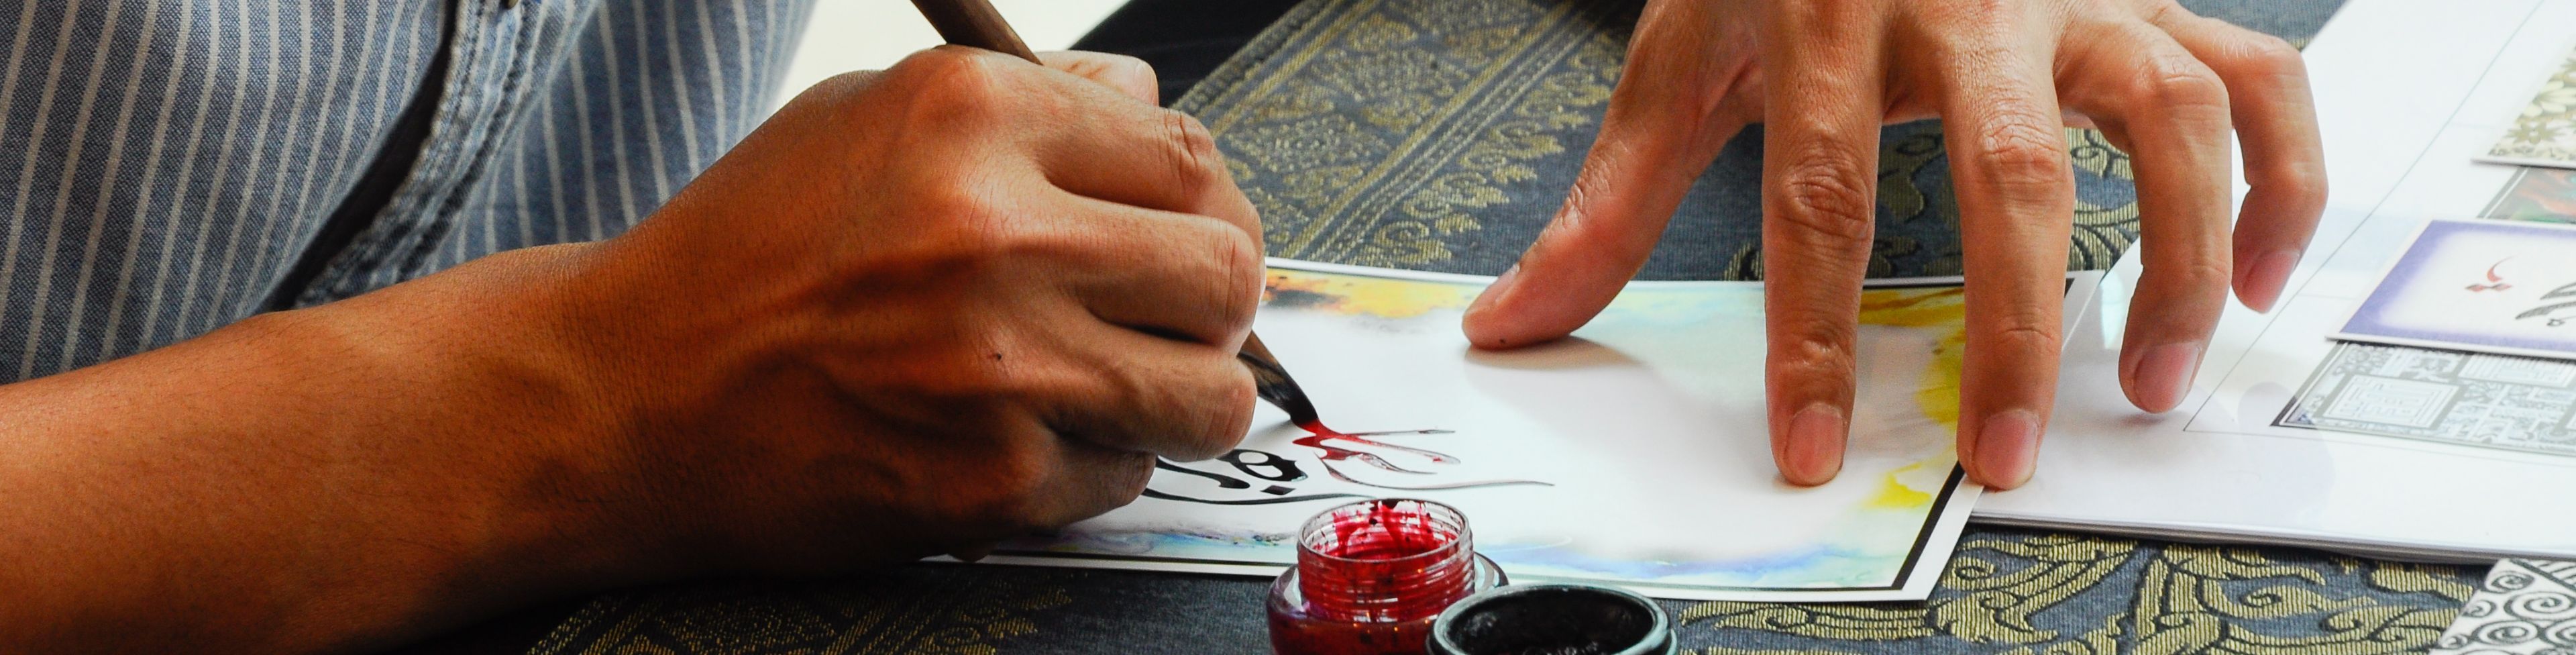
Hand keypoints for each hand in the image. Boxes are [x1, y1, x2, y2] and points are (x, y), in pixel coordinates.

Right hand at [562, 47, 1262, 572]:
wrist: (625, 395)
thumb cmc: (748, 255)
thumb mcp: (869, 122)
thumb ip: (1030, 104)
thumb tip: (1151, 105)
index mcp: (969, 118)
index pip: (1187, 155)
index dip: (1205, 202)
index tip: (1186, 230)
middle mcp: (994, 232)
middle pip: (1228, 270)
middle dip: (1210, 300)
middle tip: (1165, 315)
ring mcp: (998, 366)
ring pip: (1211, 392)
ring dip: (1180, 394)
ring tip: (1115, 382)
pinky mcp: (991, 479)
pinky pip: (1125, 475)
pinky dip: (1091, 463)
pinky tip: (1018, 435)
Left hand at [1459, 0, 2323, 488]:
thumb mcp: (1687, 56)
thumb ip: (1615, 198)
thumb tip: (1518, 318)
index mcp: (1833, 18)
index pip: (1822, 195)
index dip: (1814, 331)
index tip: (1813, 443)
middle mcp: (1970, 2)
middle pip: (2010, 172)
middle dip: (2014, 326)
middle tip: (1999, 449)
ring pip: (2167, 120)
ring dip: (2181, 258)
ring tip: (2153, 380)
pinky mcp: (2149, 0)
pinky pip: (2257, 81)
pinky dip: (2288, 178)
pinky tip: (2268, 276)